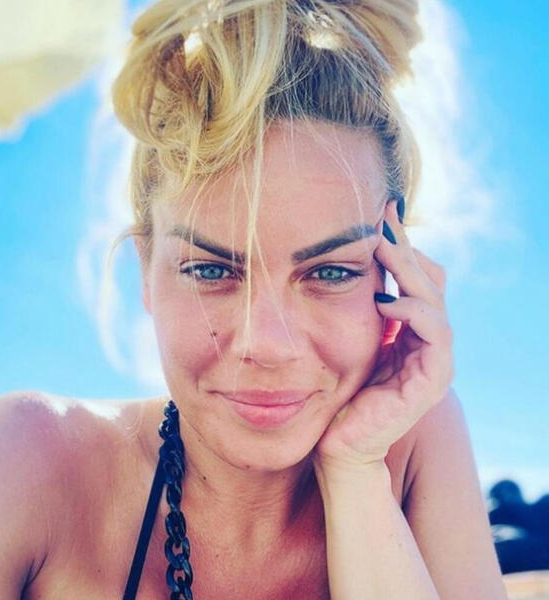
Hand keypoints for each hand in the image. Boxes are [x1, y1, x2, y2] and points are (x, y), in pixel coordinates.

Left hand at [313, 197, 453, 476]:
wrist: (335, 444)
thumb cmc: (332, 391)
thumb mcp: (339, 337)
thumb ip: (346, 305)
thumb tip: (329, 261)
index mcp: (406, 327)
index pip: (412, 274)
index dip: (398, 243)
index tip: (377, 211)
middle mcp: (425, 338)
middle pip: (427, 278)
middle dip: (403, 246)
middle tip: (382, 217)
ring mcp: (433, 359)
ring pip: (433, 298)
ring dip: (409, 269)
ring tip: (382, 247)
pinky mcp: (432, 379)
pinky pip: (436, 333)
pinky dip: (413, 311)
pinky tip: (385, 299)